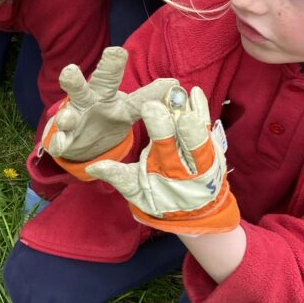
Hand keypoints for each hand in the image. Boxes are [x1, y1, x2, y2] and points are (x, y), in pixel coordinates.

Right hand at [43, 46, 177, 162]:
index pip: (110, 78)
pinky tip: (59, 145)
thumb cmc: (108, 115)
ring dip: (65, 116)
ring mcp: (72, 119)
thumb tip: (176, 84)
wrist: (83, 141)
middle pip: (81, 89)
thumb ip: (149, 97)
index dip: (113, 64)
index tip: (118, 51)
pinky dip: (58, 142)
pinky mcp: (63, 138)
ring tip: (67, 118)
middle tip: (71, 71)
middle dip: (75, 80)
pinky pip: (59, 141)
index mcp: (104, 92)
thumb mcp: (130, 108)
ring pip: (67, 114)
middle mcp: (86, 101)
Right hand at [85, 85, 239, 234]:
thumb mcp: (136, 192)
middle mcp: (191, 165)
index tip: (150, 106)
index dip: (160, 127)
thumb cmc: (159, 198)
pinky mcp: (212, 147)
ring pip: (201, 132)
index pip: (165, 148)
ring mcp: (206, 156)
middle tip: (171, 95)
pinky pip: (209, 126)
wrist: (193, 211)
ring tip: (184, 91)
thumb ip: (117, 176)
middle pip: (189, 140)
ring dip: (193, 110)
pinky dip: (202, 109)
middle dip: (180, 117)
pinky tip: (195, 92)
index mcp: (169, 173)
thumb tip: (92, 167)